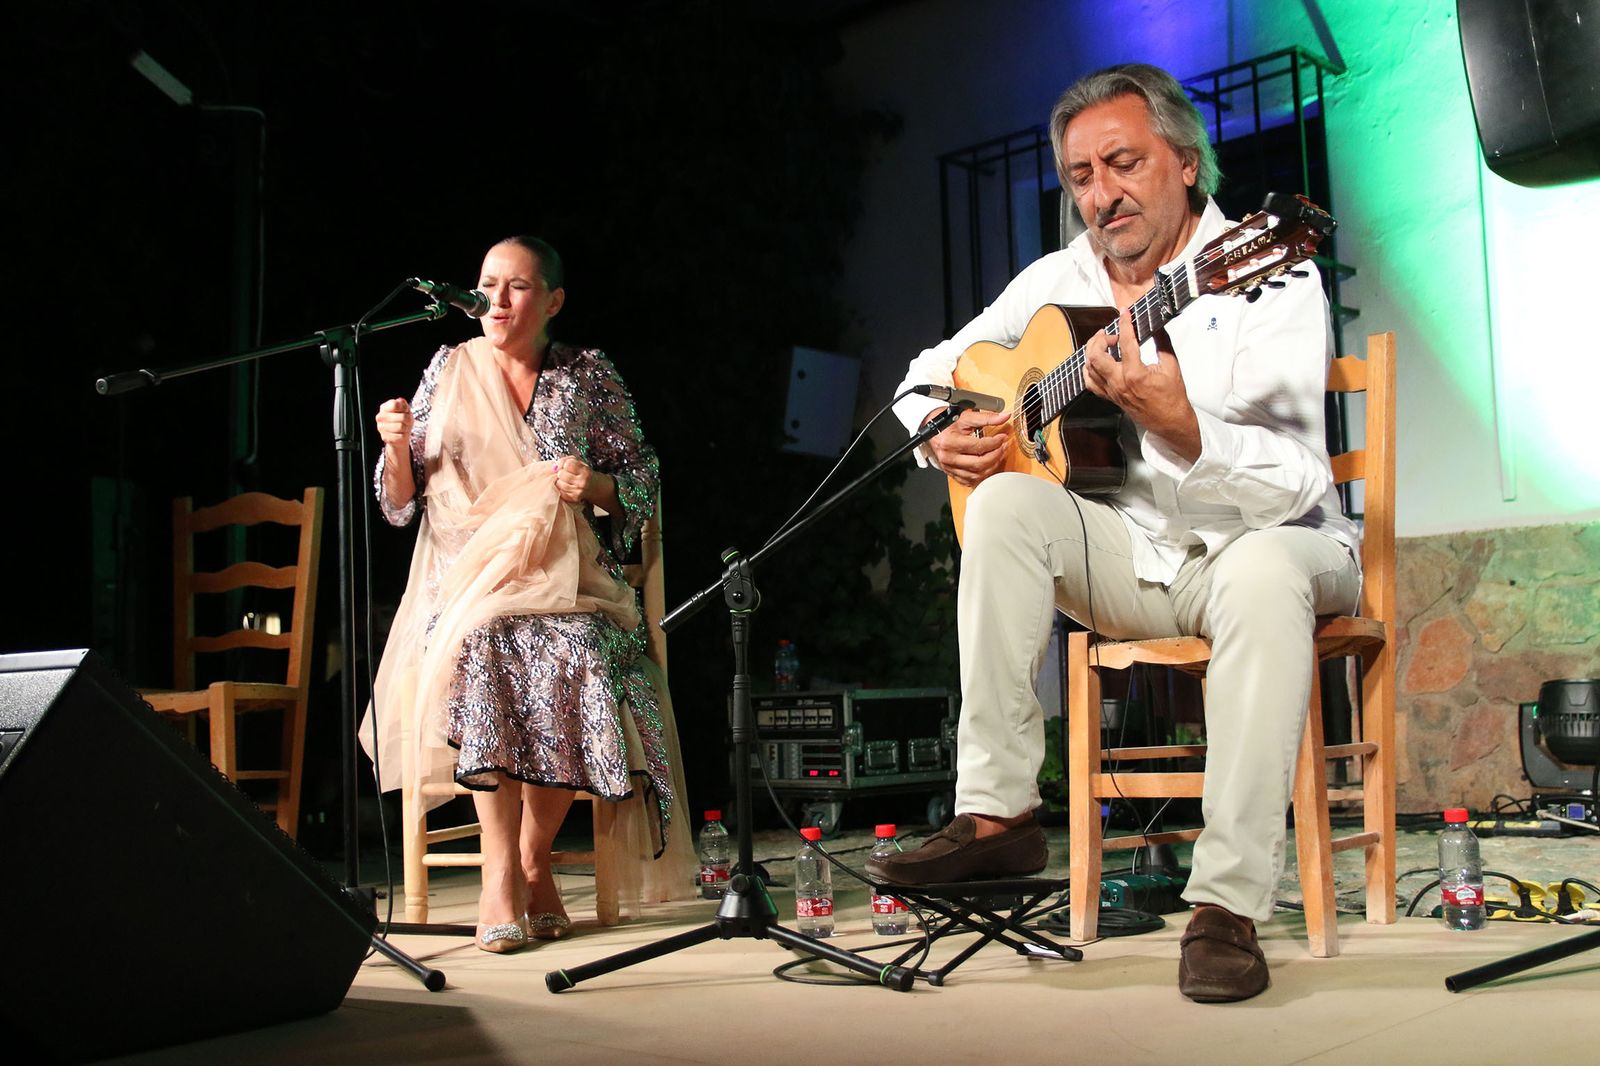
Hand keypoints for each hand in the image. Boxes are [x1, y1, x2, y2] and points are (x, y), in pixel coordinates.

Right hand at [375, 398, 413, 448]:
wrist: (401, 435)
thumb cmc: (403, 420)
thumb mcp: (405, 410)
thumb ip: (403, 404)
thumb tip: (401, 402)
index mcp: (384, 407)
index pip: (395, 404)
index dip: (405, 408)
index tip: (405, 411)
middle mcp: (380, 417)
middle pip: (402, 417)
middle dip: (408, 420)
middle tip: (406, 422)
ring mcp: (381, 427)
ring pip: (401, 427)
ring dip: (406, 428)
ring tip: (403, 428)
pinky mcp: (385, 437)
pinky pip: (400, 436)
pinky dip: (404, 436)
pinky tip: (400, 435)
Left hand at [551, 455, 595, 503]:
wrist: (592, 486)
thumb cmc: (583, 473)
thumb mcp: (578, 462)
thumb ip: (566, 460)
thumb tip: (556, 466)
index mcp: (585, 471)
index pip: (568, 464)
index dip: (565, 464)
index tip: (566, 466)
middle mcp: (582, 482)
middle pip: (562, 474)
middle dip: (561, 473)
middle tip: (564, 474)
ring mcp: (578, 491)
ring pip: (559, 484)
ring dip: (559, 481)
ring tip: (564, 480)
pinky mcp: (574, 498)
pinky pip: (561, 492)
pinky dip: (560, 489)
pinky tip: (565, 486)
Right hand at [924, 406, 1012, 486]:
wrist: (932, 430)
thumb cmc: (947, 423)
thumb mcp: (966, 417)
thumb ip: (987, 417)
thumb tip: (1004, 416)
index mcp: (951, 442)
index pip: (979, 447)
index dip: (995, 443)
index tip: (1002, 437)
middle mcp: (949, 457)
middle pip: (979, 464)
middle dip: (996, 456)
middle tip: (1002, 447)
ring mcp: (949, 467)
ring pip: (976, 475)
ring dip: (991, 466)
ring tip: (997, 455)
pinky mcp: (951, 473)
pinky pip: (969, 481)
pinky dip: (981, 475)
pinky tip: (987, 465)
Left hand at [1083, 308, 1200, 460]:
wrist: (1168, 420)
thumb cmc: (1171, 397)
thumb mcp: (1171, 365)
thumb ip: (1163, 342)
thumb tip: (1157, 325)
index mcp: (1135, 374)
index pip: (1126, 342)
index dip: (1124, 323)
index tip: (1125, 312)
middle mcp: (1119, 383)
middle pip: (1096, 355)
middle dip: (1100, 339)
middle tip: (1111, 334)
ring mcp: (1112, 391)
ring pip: (1089, 368)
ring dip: (1093, 351)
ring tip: (1104, 343)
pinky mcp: (1110, 397)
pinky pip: (1090, 382)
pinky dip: (1089, 369)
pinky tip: (1096, 361)